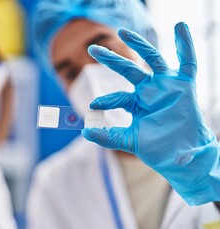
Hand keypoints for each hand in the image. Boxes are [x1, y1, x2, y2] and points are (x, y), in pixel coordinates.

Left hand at [82, 22, 219, 204]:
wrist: (180, 158)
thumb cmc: (157, 149)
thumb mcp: (128, 141)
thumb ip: (107, 136)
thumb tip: (84, 131)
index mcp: (137, 103)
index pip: (117, 97)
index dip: (105, 100)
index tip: (93, 105)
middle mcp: (150, 91)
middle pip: (128, 70)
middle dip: (111, 59)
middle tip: (92, 49)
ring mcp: (166, 86)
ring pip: (152, 59)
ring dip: (138, 44)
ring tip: (123, 32)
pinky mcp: (183, 85)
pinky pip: (187, 61)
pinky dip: (185, 44)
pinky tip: (180, 27)